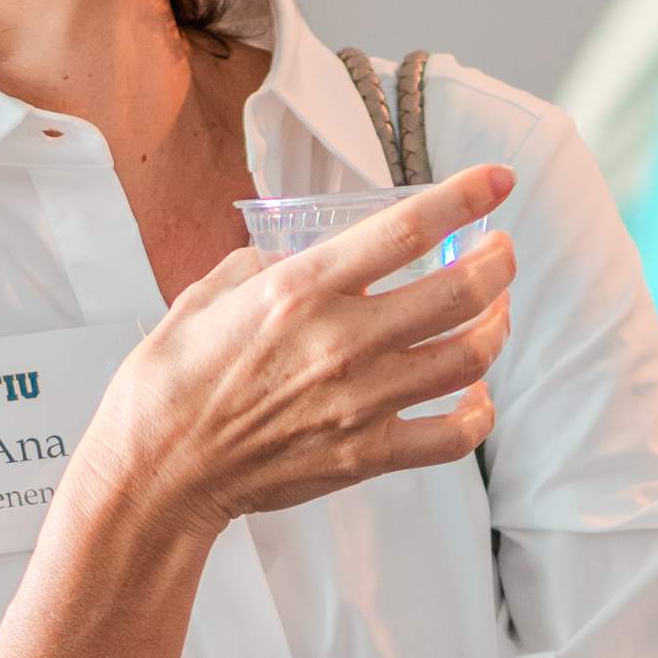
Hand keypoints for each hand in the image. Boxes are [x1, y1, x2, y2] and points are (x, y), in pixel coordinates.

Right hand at [71, 165, 518, 537]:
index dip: (464, 198)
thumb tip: (300, 256)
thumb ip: (261, 266)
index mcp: (299, 290)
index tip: (498, 181)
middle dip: (497, 262)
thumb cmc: (169, 387)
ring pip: (469, 358)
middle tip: (500, 251)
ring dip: (496, 327)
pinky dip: (478, 414)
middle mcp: (341, 341)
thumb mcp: (204, 298)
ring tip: (495, 312)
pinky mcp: (366, 454)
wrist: (157, 476)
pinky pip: (452, 437)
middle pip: (460, 292)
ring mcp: (361, 402)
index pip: (405, 231)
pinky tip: (476, 395)